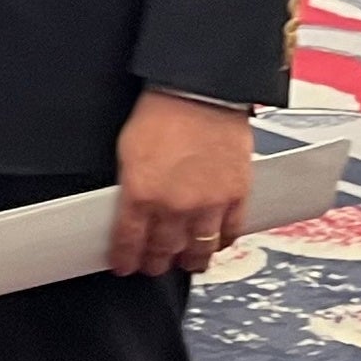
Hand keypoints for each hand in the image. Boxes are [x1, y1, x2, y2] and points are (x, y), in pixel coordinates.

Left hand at [112, 90, 252, 274]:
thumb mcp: (126, 151)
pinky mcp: (237, 196)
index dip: (125, 258)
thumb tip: (126, 207)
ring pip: (199, 250)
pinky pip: (230, 233)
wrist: (200, 93)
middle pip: (164, 250)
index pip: (129, 241)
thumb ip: (129, 185)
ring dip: (190, 261)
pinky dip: (222, 243)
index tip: (124, 265)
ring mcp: (209, 204)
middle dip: (155, 263)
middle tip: (152, 267)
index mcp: (141, 194)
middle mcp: (175, 206)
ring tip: (185, 263)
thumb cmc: (161, 113)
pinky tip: (215, 245)